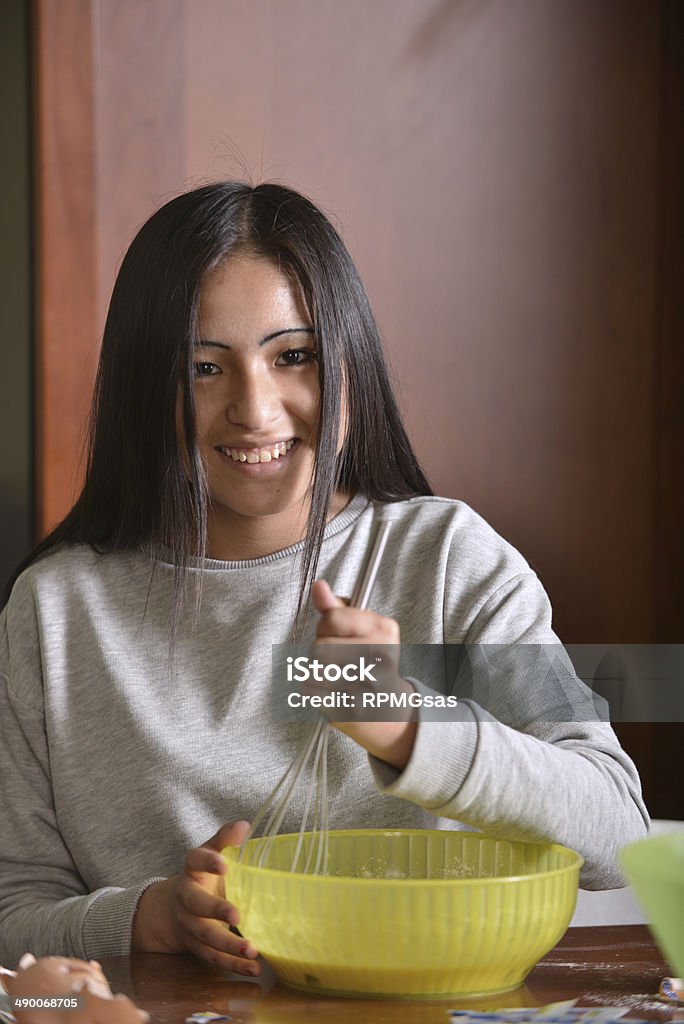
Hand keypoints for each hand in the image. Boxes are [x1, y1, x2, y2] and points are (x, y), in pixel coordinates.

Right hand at [132, 821, 259, 974]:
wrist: (174, 907)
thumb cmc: (203, 875)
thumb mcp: (210, 852)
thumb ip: (225, 839)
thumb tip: (244, 826)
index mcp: (191, 870)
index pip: (195, 861)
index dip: (208, 863)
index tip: (224, 864)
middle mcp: (186, 899)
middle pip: (196, 906)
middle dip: (215, 911)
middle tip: (237, 915)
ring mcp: (190, 925)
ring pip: (205, 937)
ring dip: (227, 946)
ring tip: (251, 950)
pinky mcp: (198, 947)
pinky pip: (214, 958)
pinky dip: (233, 965)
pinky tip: (253, 967)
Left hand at [310, 580, 416, 769]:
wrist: (387, 709)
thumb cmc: (371, 662)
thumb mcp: (362, 629)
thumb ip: (336, 608)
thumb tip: (318, 585)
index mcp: (385, 630)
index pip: (332, 619)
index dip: (326, 627)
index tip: (338, 635)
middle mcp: (379, 657)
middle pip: (319, 647)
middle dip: (319, 652)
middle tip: (336, 659)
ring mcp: (366, 685)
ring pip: (312, 671)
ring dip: (315, 673)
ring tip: (334, 676)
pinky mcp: (350, 708)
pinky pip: (310, 692)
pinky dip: (314, 692)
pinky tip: (332, 692)